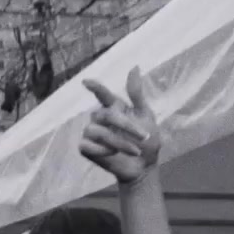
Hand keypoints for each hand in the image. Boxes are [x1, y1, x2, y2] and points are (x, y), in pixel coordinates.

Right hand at [79, 67, 159, 183]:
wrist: (144, 167)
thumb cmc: (147, 141)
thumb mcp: (146, 116)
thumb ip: (137, 94)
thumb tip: (135, 66)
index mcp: (115, 107)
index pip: (102, 94)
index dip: (94, 87)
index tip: (86, 82)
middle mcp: (101, 118)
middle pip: (105, 115)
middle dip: (126, 126)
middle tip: (144, 136)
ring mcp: (91, 133)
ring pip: (97, 132)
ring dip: (119, 141)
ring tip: (134, 151)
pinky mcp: (86, 148)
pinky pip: (87, 145)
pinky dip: (102, 151)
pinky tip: (113, 154)